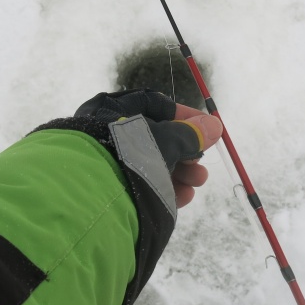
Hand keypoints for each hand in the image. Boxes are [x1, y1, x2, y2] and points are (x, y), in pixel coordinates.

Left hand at [73, 90, 222, 207]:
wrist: (91, 199)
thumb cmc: (128, 157)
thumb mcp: (165, 141)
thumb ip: (191, 134)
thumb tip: (213, 126)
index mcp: (112, 110)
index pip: (155, 105)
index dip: (185, 116)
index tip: (207, 130)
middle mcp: (107, 133)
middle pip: (156, 137)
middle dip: (186, 150)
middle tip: (201, 164)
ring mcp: (108, 161)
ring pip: (151, 161)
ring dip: (180, 171)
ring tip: (197, 183)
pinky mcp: (110, 186)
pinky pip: (141, 181)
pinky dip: (164, 186)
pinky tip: (183, 196)